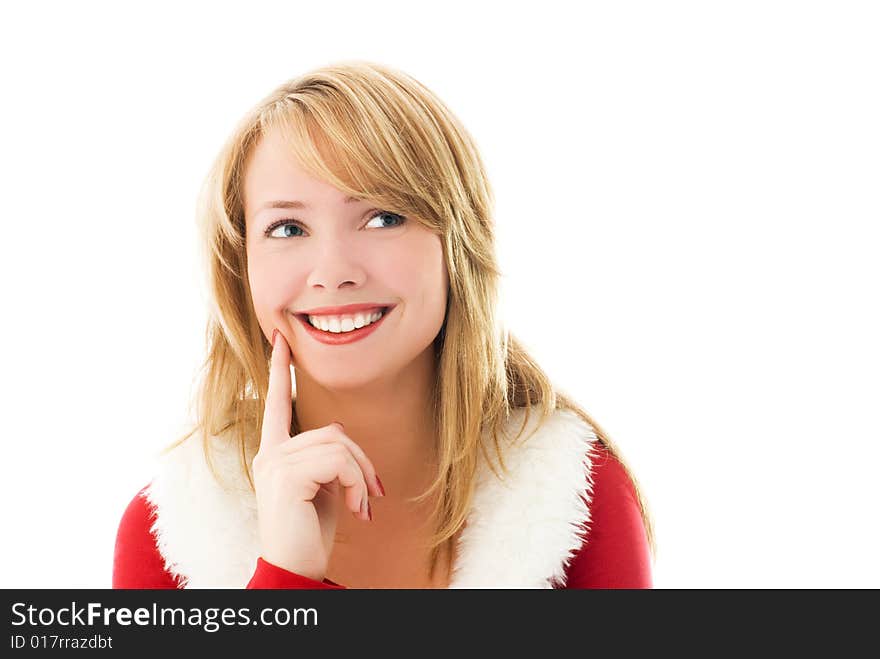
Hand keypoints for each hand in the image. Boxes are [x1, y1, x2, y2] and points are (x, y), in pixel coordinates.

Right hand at [252, 329, 384, 581]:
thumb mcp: (324, 488)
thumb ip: (327, 457)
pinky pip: (338, 461)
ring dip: (361, 476)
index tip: (280, 339)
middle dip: (361, 461)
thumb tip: (341, 436)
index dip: (278, 371)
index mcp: (274, 453)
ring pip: (339, 445)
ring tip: (363, 507)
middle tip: (373, 494)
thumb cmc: (311, 532)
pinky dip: (356, 483)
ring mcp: (274, 463)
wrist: (296, 570)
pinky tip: (357, 510)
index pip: (275, 405)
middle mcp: (269, 454)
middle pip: (332, 430)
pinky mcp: (286, 476)